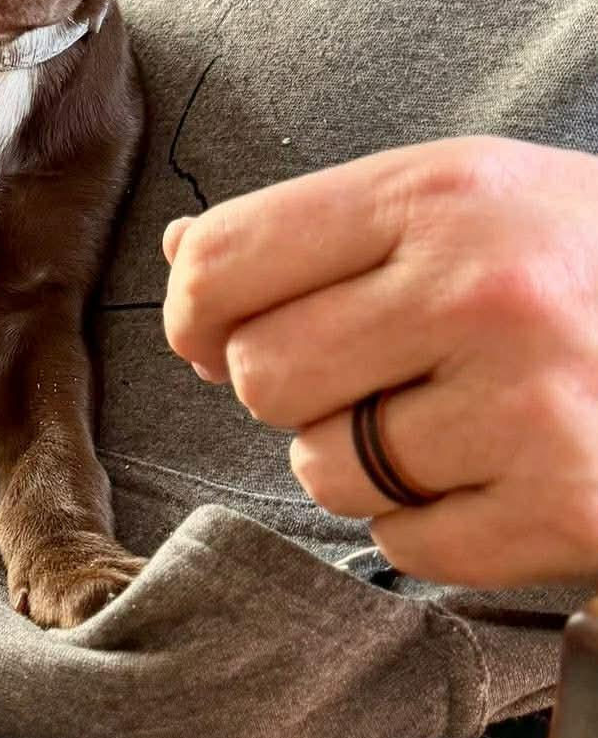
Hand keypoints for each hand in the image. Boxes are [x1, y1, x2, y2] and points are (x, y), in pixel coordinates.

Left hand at [161, 136, 597, 591]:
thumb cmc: (591, 264)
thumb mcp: (475, 199)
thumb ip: (327, 226)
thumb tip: (181, 258)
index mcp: (445, 192)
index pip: (226, 261)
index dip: (196, 311)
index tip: (213, 332)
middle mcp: (483, 290)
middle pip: (260, 375)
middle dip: (292, 388)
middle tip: (372, 373)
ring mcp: (531, 406)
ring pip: (324, 468)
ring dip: (365, 460)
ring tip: (454, 419)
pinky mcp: (568, 510)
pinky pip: (403, 545)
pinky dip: (435, 525)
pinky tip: (503, 472)